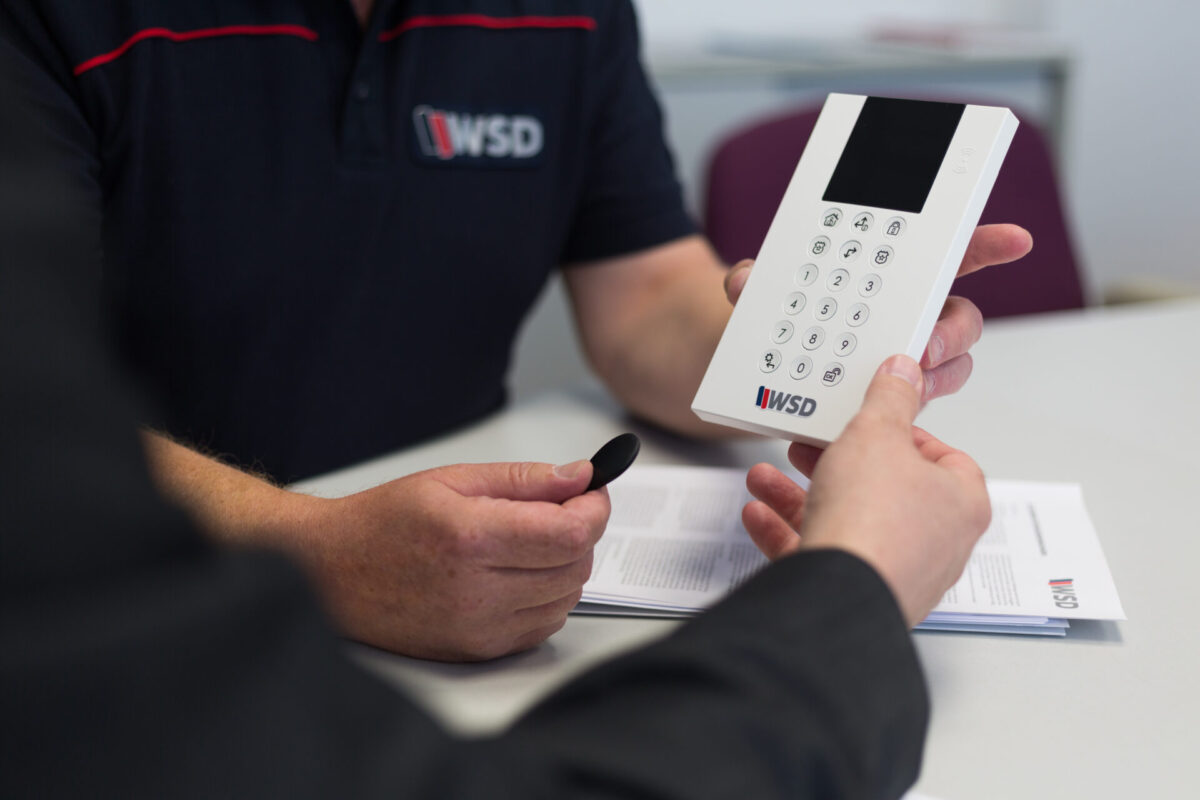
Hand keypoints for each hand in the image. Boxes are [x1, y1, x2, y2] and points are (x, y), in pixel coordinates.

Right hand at [300, 460, 608, 660]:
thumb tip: (580, 476)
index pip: (571, 532)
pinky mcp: (478, 651)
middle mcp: (479, 590)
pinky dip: (545, 598)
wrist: (331, 572)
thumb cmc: (385, 522)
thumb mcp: (454, 481)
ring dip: (564, 567)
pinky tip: (517, 576)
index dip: (594, 508)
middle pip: (576, 565)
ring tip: (529, 544)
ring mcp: (479, 628)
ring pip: (566, 597)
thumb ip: (524, 480)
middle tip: (558, 511)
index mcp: (473, 538)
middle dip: (579, 533)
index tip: (592, 492)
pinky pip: (543, 626)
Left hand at [724, 223, 1032, 402]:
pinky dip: (903, 414)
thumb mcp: (760, 298)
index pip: (950, 256)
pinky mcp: (891, 404)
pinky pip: (915, 410)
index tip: (1015, 239)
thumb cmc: (776, 325)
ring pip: (949, 369)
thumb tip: (743, 280)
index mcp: (893, 282)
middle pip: (960, 321)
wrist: (754, 375)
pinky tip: (877, 417)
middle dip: (950, 333)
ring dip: (934, 379)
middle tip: (922, 348)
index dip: (986, 245)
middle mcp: (910, 321)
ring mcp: (904, 364)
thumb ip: (753, 284)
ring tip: (907, 389)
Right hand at [742, 355, 990, 626]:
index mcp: (959, 504)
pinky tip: (758, 515)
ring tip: (766, 477)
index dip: (904, 433)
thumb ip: (889, 399)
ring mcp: (895, 573)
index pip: (943, 457)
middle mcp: (935, 544)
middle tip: (809, 446)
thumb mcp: (876, 433)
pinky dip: (787, 534)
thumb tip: (904, 372)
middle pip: (885, 490)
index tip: (872, 420)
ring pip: (846, 523)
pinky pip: (821, 556)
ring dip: (799, 497)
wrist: (838, 595)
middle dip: (836, 464)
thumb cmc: (874, 522)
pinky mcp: (856, 595)